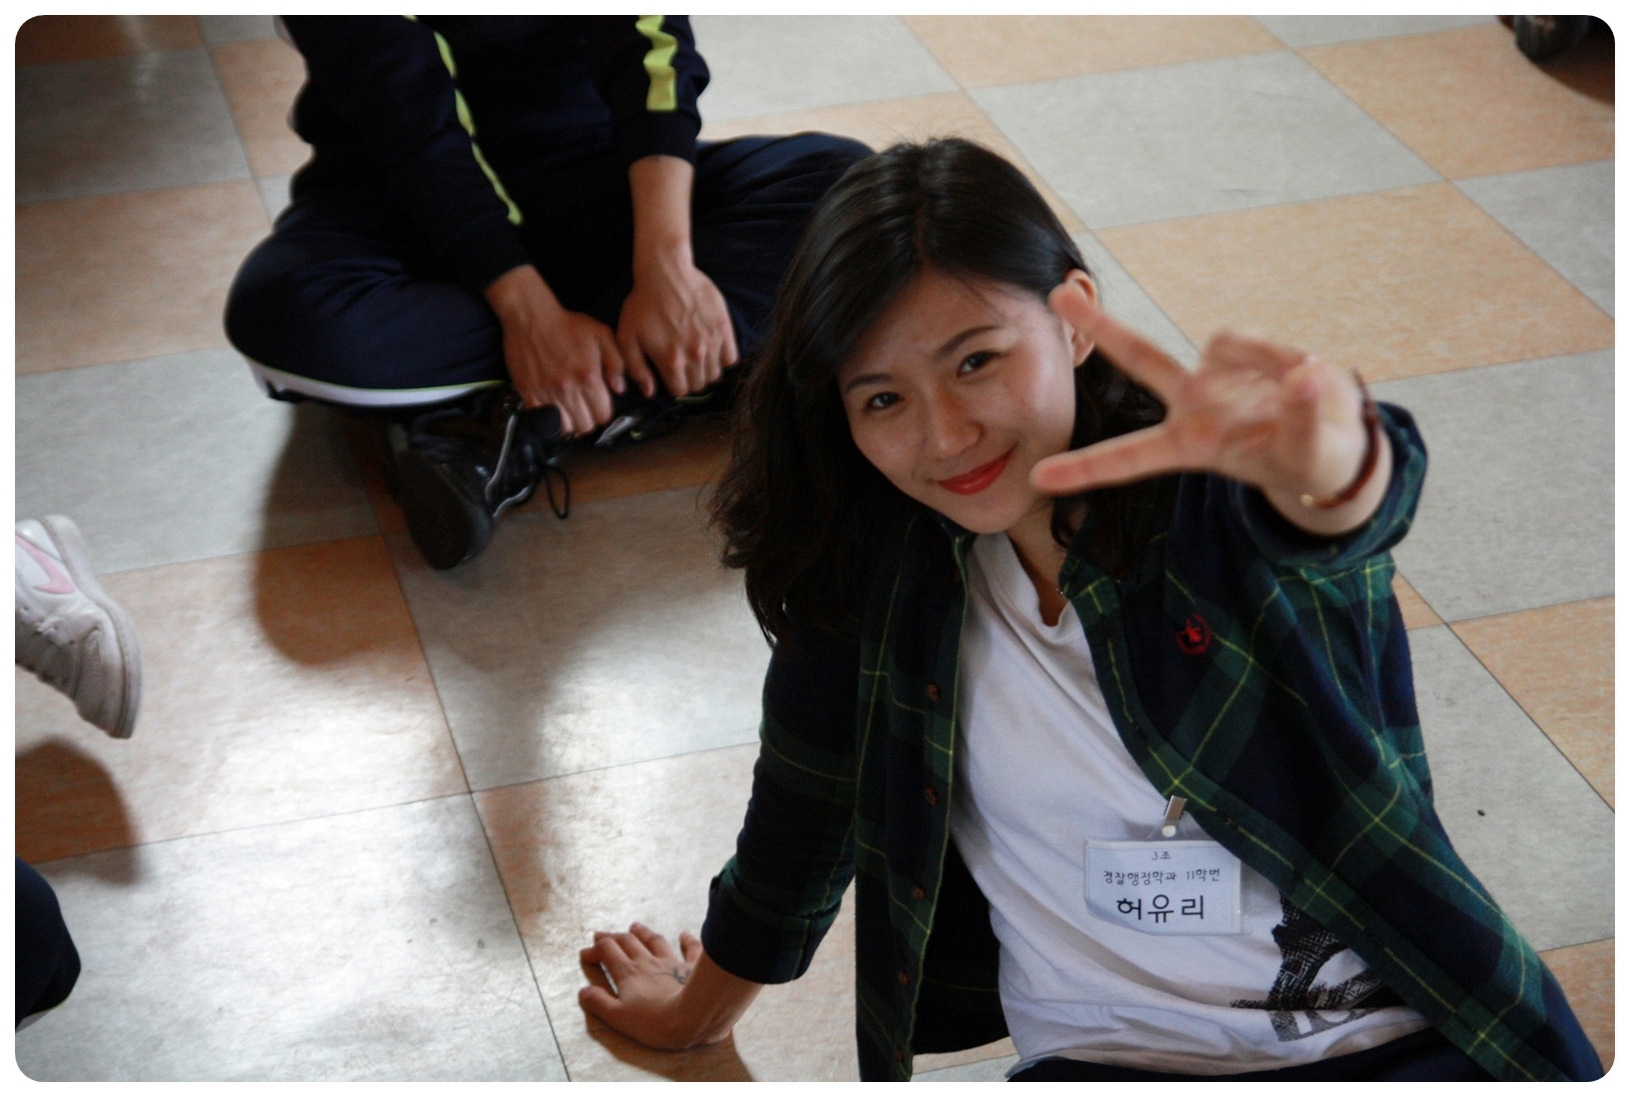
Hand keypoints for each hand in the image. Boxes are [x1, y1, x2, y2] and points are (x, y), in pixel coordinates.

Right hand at [484, 264, 623, 434]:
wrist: (531, 316)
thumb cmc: (567, 324)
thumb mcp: (602, 335)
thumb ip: (616, 362)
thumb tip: (620, 389)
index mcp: (589, 376)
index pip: (603, 414)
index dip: (604, 412)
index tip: (599, 405)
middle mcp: (568, 389)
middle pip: (586, 426)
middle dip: (589, 419)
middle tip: (586, 409)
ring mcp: (547, 393)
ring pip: (565, 429)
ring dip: (571, 423)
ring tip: (571, 412)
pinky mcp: (528, 393)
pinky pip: (542, 420)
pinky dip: (550, 421)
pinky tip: (555, 410)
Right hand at [578, 923, 760, 1050]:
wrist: (695, 1016)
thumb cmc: (654, 1022)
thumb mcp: (618, 1017)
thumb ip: (599, 1003)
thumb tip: (583, 991)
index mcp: (628, 973)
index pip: (607, 952)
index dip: (595, 951)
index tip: (585, 953)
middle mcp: (648, 962)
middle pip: (627, 942)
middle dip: (612, 937)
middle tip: (601, 935)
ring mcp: (672, 962)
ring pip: (654, 941)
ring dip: (643, 933)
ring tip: (635, 926)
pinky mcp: (693, 967)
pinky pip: (691, 948)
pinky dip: (687, 940)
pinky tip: (685, 935)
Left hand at [617, 249, 738, 398]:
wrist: (665, 273)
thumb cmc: (643, 303)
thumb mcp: (627, 337)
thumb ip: (637, 369)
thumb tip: (650, 392)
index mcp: (671, 360)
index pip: (680, 391)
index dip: (675, 385)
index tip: (672, 374)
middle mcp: (694, 355)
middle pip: (699, 384)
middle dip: (690, 379)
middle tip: (683, 364)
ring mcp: (712, 342)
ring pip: (715, 374)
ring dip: (705, 370)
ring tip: (696, 356)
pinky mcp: (723, 329)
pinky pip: (731, 358)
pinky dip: (722, 358)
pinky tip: (711, 349)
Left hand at [1031, 284, 1387, 534]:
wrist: (1334, 440)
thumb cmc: (1312, 459)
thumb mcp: (1310, 455)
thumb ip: (1304, 421)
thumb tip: (1303, 375)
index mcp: (1191, 445)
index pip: (1131, 458)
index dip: (1086, 470)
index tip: (1038, 478)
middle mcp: (1192, 402)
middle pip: (1141, 356)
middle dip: (1102, 325)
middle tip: (1056, 295)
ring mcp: (1215, 371)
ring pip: (1231, 342)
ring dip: (1271, 361)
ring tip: (1305, 390)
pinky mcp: (1244, 349)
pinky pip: (1261, 341)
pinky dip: (1286, 357)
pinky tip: (1304, 374)